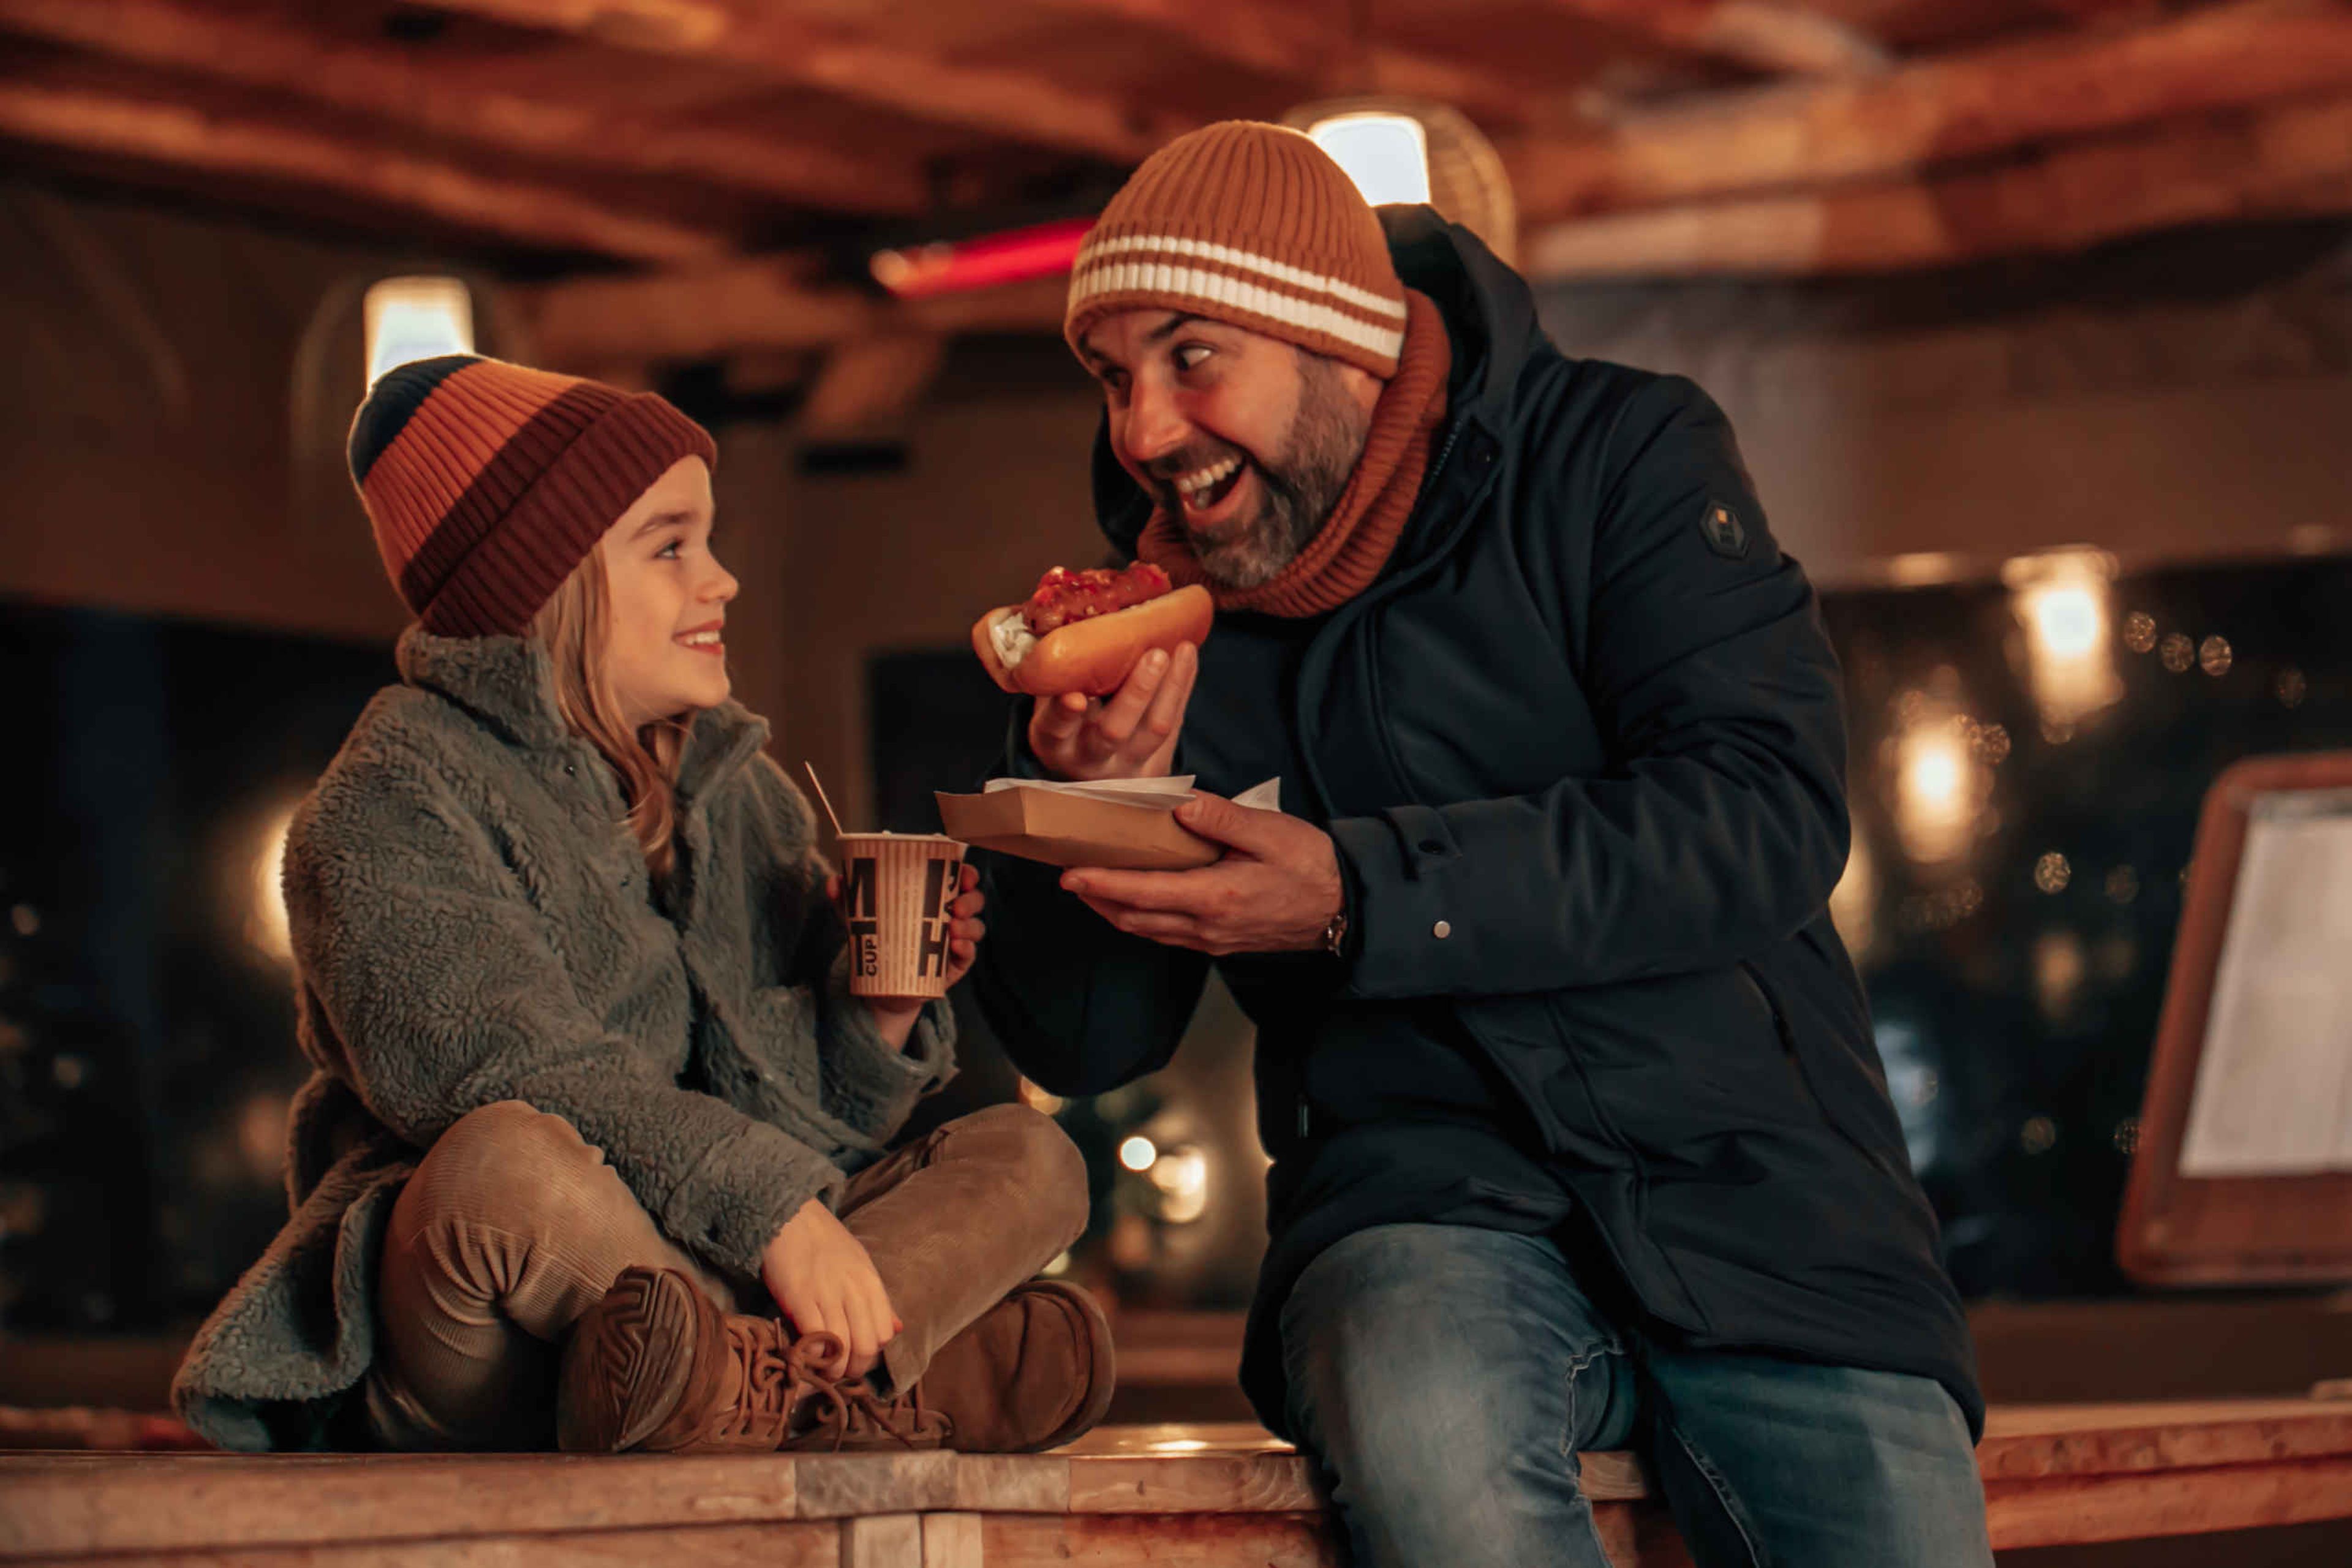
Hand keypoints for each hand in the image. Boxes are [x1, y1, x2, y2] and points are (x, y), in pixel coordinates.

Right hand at [761, 1199, 899, 1381]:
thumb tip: (897, 1329)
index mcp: (871, 1283)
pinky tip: (809, 1354)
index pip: (884, 1334)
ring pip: (842, 1348)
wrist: (791, 1217)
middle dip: (854, 1368)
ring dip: (833, 1368)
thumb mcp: (861, 1265)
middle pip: (866, 1347)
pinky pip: (815, 1338)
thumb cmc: (825, 1242)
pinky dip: (814, 1354)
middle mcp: (854, 1290)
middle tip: (840, 1371)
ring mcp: (827, 1294)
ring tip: (824, 1370)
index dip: (871, 1353)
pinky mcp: (799, 1298)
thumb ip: (878, 1300)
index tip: (856, 1356)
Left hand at [827, 866, 984, 1044]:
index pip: (959, 880)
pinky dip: (966, 948)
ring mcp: (955, 942)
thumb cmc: (879, 944)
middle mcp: (950, 917)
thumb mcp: (861, 921)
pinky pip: (969, 955)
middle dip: (971, 898)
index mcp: (933, 898)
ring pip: (975, 927)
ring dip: (970, 924)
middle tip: (957, 905)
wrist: (881, 989)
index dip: (967, 874)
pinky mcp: (955, 966)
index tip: (963, 874)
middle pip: (974, 901)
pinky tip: (955, 946)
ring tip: (954, 927)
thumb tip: (833, 881)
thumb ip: (847, 902)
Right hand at [1027, 642, 1198, 780]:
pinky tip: (1188, 657)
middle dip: (1136, 693)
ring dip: (1172, 687)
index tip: (1075, 696)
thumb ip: (1055, 677)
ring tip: (1183, 649)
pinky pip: (1175, 723)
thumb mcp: (1047, 707)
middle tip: (1155, 655)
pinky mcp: (1157, 762)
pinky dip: (1182, 687)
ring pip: (1155, 730)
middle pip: (1114, 732)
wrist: (1090, 770)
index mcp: (1055, 743)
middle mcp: (1090, 758)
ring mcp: (1127, 763)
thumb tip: (1067, 621)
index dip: (1064, 714)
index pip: (1056, 729)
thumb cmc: (1064, 725)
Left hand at [1059, 791, 1342, 955]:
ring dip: (1115, 911)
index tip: (1069, 874)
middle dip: (1097, 899)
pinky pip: (1168, 934)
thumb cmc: (1310, 866)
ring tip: (1092, 889)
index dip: (1101, 884)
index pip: (1143, 892)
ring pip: (1148, 930)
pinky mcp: (1219, 942)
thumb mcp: (1270, 832)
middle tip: (1069, 877)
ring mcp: (1212, 940)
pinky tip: (1135, 900)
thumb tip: (1180, 807)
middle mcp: (1206, 927)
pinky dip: (1141, 918)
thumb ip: (1222, 819)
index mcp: (1215, 897)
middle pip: (1134, 918)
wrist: (1343, 908)